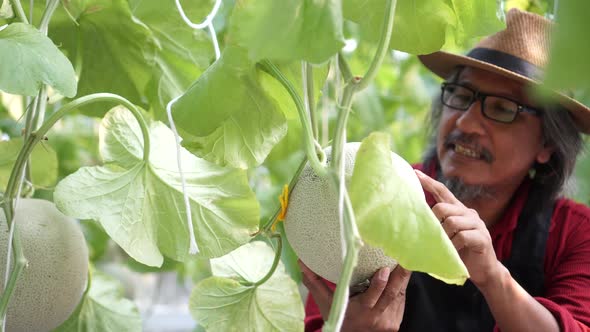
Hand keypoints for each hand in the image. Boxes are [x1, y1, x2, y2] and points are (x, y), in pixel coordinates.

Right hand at [299, 260, 410, 331]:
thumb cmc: (339, 318)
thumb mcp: (326, 303)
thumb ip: (315, 283)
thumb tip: (301, 262)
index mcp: (360, 310)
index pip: (373, 296)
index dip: (380, 283)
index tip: (383, 269)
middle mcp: (377, 315)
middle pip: (392, 294)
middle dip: (399, 276)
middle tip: (404, 258)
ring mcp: (389, 319)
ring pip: (400, 294)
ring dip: (403, 277)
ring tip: (406, 260)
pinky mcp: (397, 320)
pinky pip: (402, 299)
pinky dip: (402, 285)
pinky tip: (403, 271)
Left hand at [414, 169, 501, 288]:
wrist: (483, 271)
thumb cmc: (460, 253)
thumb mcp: (446, 236)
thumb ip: (437, 225)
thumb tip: (416, 220)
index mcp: (458, 211)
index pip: (443, 192)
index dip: (429, 182)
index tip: (415, 173)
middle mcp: (469, 214)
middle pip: (444, 207)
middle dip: (434, 221)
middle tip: (434, 235)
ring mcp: (477, 224)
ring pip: (452, 221)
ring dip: (444, 236)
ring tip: (445, 246)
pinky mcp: (483, 237)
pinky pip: (462, 236)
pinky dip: (454, 245)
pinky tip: (454, 252)